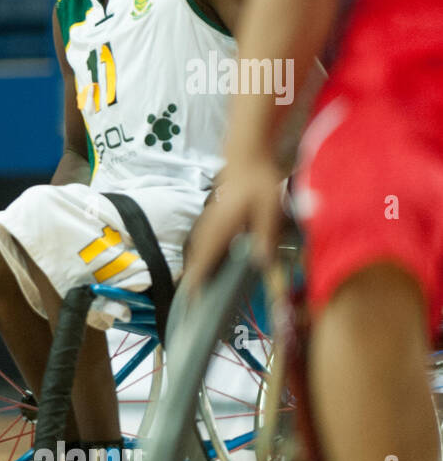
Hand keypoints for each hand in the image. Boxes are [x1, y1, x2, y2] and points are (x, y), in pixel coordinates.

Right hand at [182, 156, 285, 293]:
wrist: (247, 157)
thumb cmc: (258, 182)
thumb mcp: (268, 209)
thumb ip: (265, 236)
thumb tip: (261, 264)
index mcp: (221, 229)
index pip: (204, 260)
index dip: (197, 281)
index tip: (191, 301)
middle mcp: (209, 229)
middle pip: (196, 259)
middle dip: (193, 280)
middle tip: (191, 303)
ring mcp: (208, 223)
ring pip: (198, 252)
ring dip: (196, 270)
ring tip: (197, 288)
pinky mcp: (212, 219)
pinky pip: (203, 244)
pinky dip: (202, 258)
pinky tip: (208, 264)